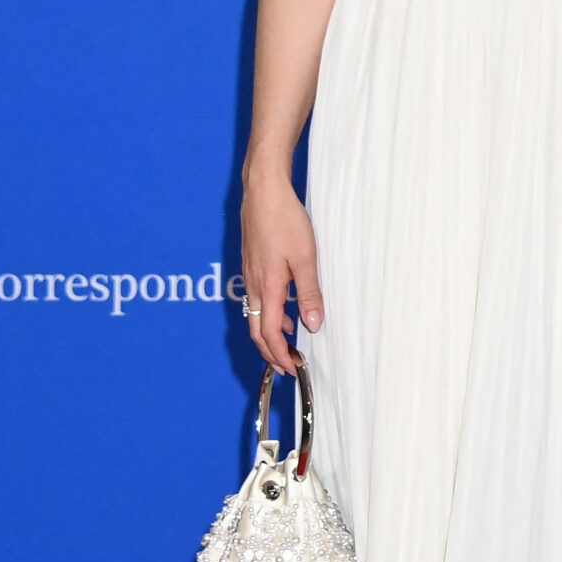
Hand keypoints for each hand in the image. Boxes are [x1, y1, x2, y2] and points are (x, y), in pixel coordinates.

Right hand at [239, 170, 323, 374]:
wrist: (263, 191)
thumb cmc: (284, 220)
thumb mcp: (305, 258)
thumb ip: (308, 294)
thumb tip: (312, 326)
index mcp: (267, 287)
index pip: (269, 335)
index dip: (280, 356)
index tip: (293, 369)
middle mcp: (254, 285)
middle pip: (257, 331)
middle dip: (271, 353)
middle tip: (288, 366)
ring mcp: (250, 275)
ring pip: (256, 316)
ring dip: (270, 334)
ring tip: (290, 343)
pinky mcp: (251, 264)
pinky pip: (257, 300)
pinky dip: (268, 314)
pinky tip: (285, 309)